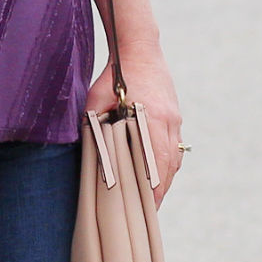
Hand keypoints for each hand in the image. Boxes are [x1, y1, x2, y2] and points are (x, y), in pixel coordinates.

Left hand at [85, 50, 184, 204]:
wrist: (140, 49)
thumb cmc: (116, 74)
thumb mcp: (97, 99)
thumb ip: (94, 124)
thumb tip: (86, 151)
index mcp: (151, 117)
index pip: (156, 161)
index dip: (153, 187)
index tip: (147, 207)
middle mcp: (168, 121)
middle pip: (169, 165)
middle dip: (160, 190)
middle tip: (149, 212)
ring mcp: (175, 118)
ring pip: (174, 158)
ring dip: (165, 179)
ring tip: (153, 200)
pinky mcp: (175, 116)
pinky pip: (175, 147)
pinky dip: (168, 164)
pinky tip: (159, 176)